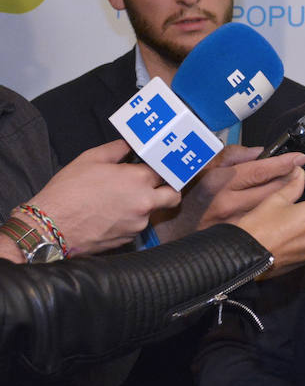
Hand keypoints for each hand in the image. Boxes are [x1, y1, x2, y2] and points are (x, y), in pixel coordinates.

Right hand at [27, 140, 180, 253]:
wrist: (50, 227)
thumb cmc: (68, 192)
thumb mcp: (90, 159)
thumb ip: (117, 149)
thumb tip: (129, 146)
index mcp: (138, 179)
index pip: (164, 171)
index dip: (158, 168)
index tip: (154, 167)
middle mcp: (144, 203)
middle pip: (172, 196)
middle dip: (168, 190)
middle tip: (156, 185)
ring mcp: (138, 224)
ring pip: (152, 213)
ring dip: (143, 206)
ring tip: (118, 201)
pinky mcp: (128, 239)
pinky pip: (136, 226)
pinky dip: (129, 220)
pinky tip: (109, 215)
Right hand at [153, 146, 304, 242]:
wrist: (165, 232)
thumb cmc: (184, 195)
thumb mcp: (201, 166)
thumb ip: (231, 155)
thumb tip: (258, 151)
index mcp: (220, 181)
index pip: (261, 170)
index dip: (284, 163)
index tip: (300, 158)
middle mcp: (229, 203)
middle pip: (273, 190)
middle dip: (292, 180)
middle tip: (300, 172)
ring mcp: (234, 223)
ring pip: (273, 208)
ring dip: (288, 199)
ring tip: (296, 189)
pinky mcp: (238, 238)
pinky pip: (265, 224)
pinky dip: (277, 216)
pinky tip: (283, 212)